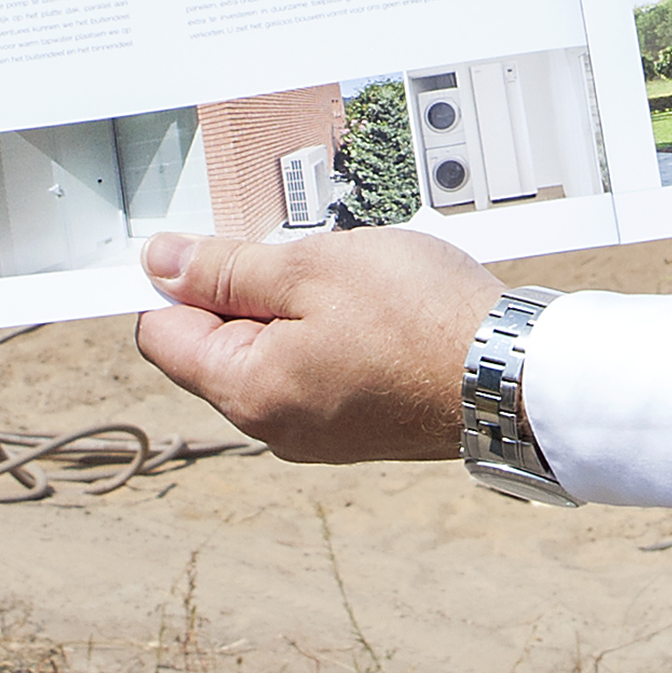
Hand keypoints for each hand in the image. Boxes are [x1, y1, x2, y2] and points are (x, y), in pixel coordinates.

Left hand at [135, 225, 499, 461]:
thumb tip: (158, 264)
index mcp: (247, 392)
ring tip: (342, 277)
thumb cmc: (419, 319)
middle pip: (215, 344)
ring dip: (290, 306)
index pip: (163, 333)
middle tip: (295, 250)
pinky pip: (311, 368)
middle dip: (240, 289)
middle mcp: (273, 425)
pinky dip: (324, 331)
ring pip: (269, 352)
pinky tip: (367, 305)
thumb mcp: (310, 268)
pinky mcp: (355, 425)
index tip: (205, 241)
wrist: (513, 376)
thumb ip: (226, 268)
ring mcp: (317, 431)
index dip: (174, 278)